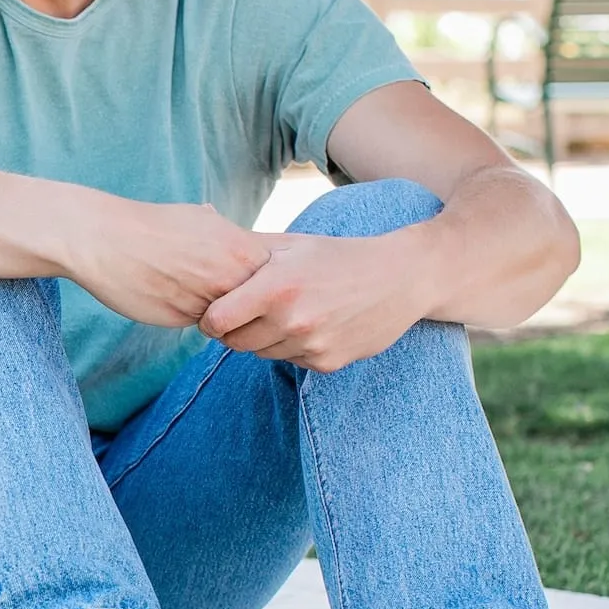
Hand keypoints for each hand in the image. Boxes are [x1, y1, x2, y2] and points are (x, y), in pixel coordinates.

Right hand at [70, 200, 271, 328]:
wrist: (104, 239)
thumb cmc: (149, 226)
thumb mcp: (200, 219)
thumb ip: (228, 237)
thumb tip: (240, 241)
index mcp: (243, 249)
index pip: (272, 281)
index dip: (257, 284)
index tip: (235, 278)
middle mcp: (232, 277)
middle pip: (254, 305)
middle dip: (241, 303)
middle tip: (209, 288)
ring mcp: (209, 301)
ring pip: (227, 319)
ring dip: (214, 313)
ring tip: (182, 288)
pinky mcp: (183, 320)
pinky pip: (198, 325)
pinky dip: (188, 316)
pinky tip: (166, 296)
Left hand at [199, 232, 429, 372]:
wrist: (403, 278)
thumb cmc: (340, 256)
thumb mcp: (293, 244)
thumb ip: (247, 252)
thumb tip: (206, 249)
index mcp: (276, 287)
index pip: (216, 322)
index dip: (212, 317)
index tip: (219, 309)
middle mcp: (291, 320)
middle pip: (235, 342)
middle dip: (236, 329)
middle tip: (253, 310)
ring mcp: (310, 345)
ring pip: (262, 353)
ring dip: (265, 338)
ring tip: (288, 313)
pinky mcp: (326, 363)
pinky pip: (290, 361)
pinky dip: (293, 348)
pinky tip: (313, 325)